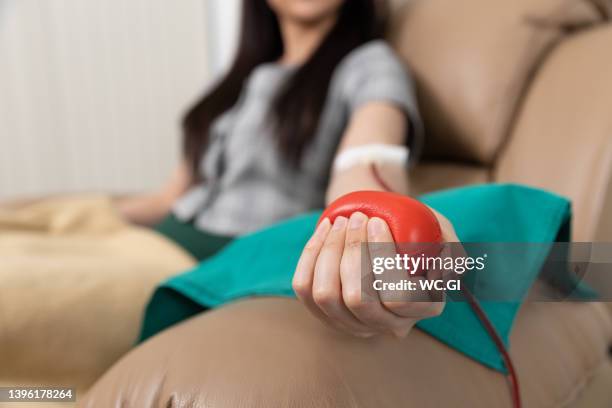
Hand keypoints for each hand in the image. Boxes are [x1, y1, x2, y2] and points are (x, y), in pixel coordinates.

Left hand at [293, 210, 455, 338]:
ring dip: (331, 251)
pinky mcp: (323, 312)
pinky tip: (326, 229)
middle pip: (359, 300)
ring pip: (327, 296)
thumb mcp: (442, 231)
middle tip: (358, 218)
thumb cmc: (415, 227)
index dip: (384, 259)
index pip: (400, 298)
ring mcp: (352, 322)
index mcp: (423, 307)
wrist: (382, 228)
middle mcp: (387, 323)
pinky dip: (311, 254)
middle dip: (353, 252)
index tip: (377, 222)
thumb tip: (442, 270)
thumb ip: (450, 247)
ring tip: (342, 221)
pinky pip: (305, 289)